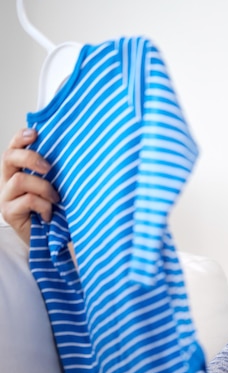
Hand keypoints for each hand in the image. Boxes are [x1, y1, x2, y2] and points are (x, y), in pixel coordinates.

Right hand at [0, 128, 58, 243]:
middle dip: (30, 158)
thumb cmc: (56, 209)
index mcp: (18, 170)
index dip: (21, 138)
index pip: (13, 147)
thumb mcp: (57, 185)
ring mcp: (5, 197)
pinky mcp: (8, 212)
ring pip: (21, 180)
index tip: (35, 133)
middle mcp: (7, 180)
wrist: (51, 239)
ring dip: (44, 188)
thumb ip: (55, 171)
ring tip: (56, 199)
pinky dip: (44, 205)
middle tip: (50, 168)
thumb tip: (75, 150)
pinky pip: (27, 200)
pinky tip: (50, 214)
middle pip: (8, 158)